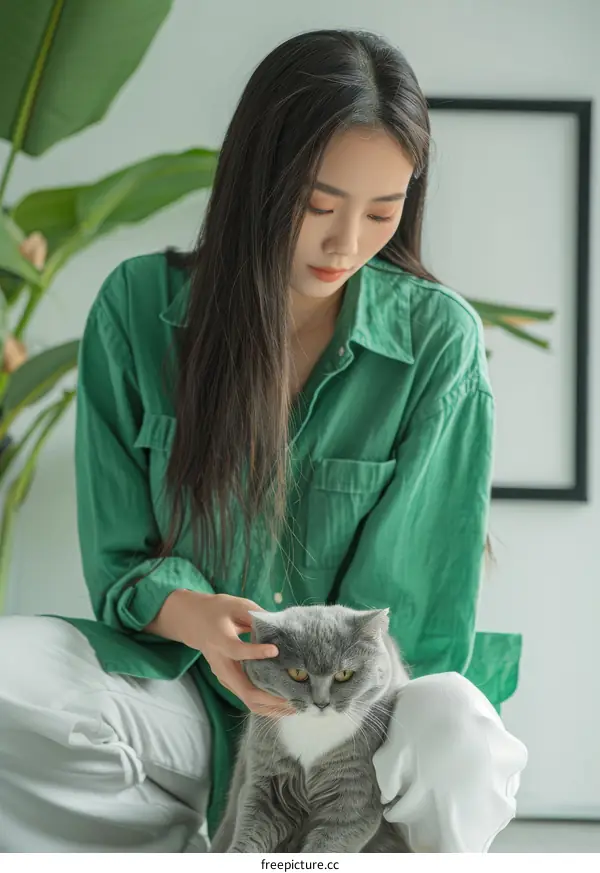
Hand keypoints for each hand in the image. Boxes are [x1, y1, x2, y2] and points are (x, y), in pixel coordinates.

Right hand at [156, 589, 292, 715]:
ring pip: (248, 700)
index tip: (275, 650)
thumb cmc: (217, 610)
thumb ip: (257, 616)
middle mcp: (221, 664)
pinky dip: (266, 704)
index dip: (256, 652)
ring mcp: (224, 676)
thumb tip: (283, 627)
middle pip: (245, 690)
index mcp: (220, 641)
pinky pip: (248, 698)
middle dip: (271, 697)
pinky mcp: (229, 681)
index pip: (237, 651)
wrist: (193, 621)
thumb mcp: (236, 605)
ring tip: (295, 704)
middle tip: (295, 695)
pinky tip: (284, 702)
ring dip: (272, 707)